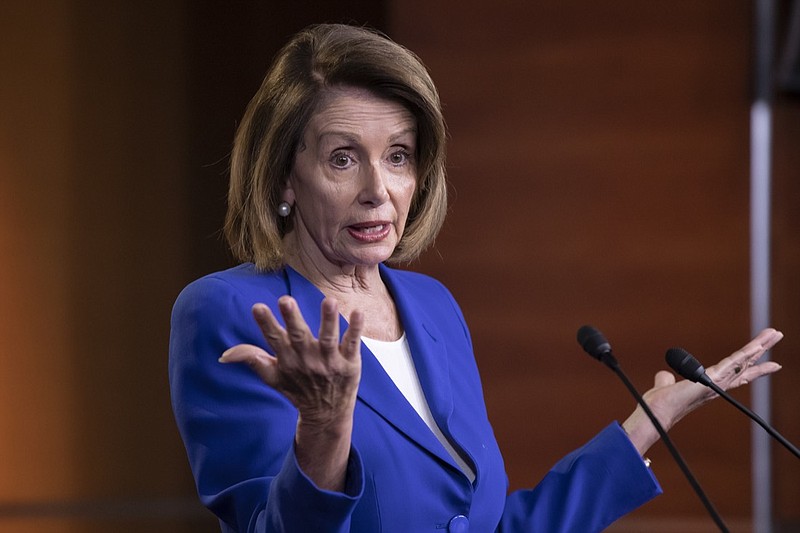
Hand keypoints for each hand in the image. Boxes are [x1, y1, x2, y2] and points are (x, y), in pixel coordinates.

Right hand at [219, 295, 363, 490]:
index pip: (275, 340)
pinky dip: (355, 329)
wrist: (327, 415)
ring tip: (329, 301)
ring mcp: (330, 362)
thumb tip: (224, 354)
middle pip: (299, 337)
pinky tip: (358, 312)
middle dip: (292, 318)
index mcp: (288, 361)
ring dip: (328, 320)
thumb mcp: (273, 377)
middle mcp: (308, 360)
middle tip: (286, 299)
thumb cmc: (298, 389)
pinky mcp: (350, 363)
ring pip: (328, 338)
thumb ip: (251, 360)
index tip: (258, 307)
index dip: (266, 324)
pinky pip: (352, 343)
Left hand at [623, 328, 783, 454]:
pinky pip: (733, 363)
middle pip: (745, 365)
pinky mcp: (712, 379)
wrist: (656, 412)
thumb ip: (667, 379)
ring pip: (743, 361)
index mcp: (710, 385)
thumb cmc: (660, 404)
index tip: (770, 363)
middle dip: (761, 350)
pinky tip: (757, 345)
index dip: (752, 367)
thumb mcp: (666, 386)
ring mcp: (717, 383)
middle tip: (776, 336)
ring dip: (759, 347)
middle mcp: (718, 385)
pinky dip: (746, 353)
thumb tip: (664, 375)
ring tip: (774, 334)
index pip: (736, 373)